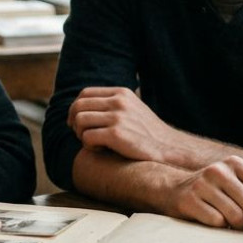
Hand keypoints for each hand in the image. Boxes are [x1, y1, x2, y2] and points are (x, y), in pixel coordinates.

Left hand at [68, 87, 182, 165]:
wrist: (168, 148)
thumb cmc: (147, 133)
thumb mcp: (132, 109)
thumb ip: (113, 104)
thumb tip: (85, 105)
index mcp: (121, 93)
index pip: (85, 93)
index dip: (75, 107)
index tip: (75, 121)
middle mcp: (119, 102)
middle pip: (79, 106)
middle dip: (74, 122)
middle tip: (81, 134)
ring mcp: (118, 117)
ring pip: (80, 121)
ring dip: (81, 134)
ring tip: (94, 143)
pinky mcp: (116, 135)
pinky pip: (87, 137)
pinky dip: (89, 146)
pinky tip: (101, 149)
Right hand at [162, 156, 242, 232]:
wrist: (172, 191)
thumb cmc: (214, 194)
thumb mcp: (240, 190)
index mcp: (236, 164)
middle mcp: (219, 170)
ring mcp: (203, 184)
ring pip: (236, 216)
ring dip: (240, 229)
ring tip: (237, 228)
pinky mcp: (189, 199)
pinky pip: (217, 222)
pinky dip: (222, 229)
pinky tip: (218, 226)